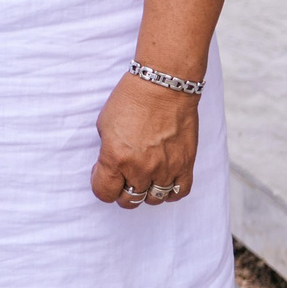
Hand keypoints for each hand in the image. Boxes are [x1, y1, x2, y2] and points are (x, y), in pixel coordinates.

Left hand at [90, 71, 199, 209]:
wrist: (163, 87)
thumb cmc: (130, 101)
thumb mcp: (104, 125)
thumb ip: (107, 152)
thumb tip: (110, 167)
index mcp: (115, 158)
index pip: (104, 193)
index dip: (101, 185)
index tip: (103, 174)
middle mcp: (140, 168)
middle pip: (129, 200)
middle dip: (121, 192)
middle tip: (121, 178)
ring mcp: (165, 168)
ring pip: (153, 199)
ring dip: (145, 192)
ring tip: (142, 178)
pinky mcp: (185, 164)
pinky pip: (179, 192)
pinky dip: (170, 192)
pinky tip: (163, 183)